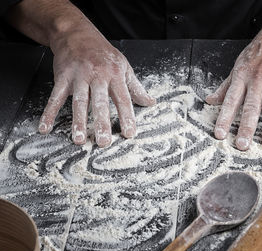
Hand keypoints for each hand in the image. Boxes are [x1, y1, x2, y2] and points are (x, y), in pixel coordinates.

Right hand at [38, 30, 154, 146]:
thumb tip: (150, 102)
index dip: (127, 116)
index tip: (129, 133)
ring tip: (79, 139)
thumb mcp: (124, 67)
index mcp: (115, 75)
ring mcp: (79, 76)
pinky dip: (49, 112)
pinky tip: (46, 127)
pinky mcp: (62, 77)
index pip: (123, 99)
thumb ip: (136, 88)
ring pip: (79, 101)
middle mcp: (97, 76)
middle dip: (102, 123)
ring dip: (78, 121)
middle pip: (100, 102)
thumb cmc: (103, 53)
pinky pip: (55, 97)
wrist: (77, 34)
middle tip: (103, 142)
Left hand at [206, 20, 261, 150]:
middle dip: (246, 126)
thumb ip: (225, 86)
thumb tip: (210, 100)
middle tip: (242, 145)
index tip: (219, 134)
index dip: (224, 118)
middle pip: (251, 106)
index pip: (231, 100)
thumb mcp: (238, 66)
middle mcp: (257, 79)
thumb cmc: (259, 51)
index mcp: (242, 76)